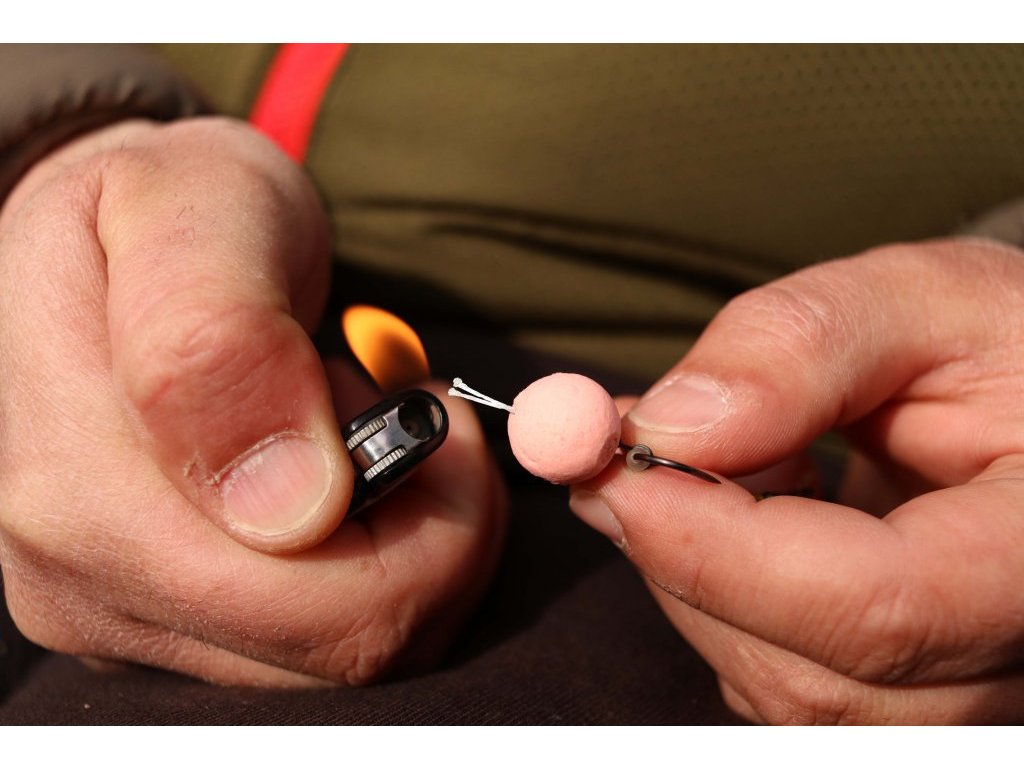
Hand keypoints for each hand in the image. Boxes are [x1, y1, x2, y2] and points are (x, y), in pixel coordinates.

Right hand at [0, 117, 504, 684]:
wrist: (117, 239)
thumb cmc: (167, 205)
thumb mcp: (195, 212)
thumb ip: (223, 341)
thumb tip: (287, 506)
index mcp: (85, 489)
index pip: (318, 610)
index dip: (430, 527)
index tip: (431, 410)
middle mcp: (87, 581)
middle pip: (344, 651)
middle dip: (432, 536)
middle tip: (424, 417)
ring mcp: (124, 612)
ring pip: (344, 659)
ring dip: (406, 547)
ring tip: (367, 429)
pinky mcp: (164, 620)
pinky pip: (320, 642)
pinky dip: (374, 566)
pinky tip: (347, 479)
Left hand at [571, 240, 1023, 723]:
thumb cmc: (1003, 343)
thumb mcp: (922, 299)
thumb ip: (801, 346)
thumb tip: (665, 428)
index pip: (873, 608)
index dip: (716, 551)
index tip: (612, 472)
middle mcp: (1012, 659)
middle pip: (805, 671)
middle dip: (681, 555)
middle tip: (622, 448)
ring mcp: (958, 694)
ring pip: (774, 686)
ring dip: (695, 571)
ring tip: (725, 459)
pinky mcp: (898, 694)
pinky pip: (775, 678)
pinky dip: (718, 593)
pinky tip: (746, 511)